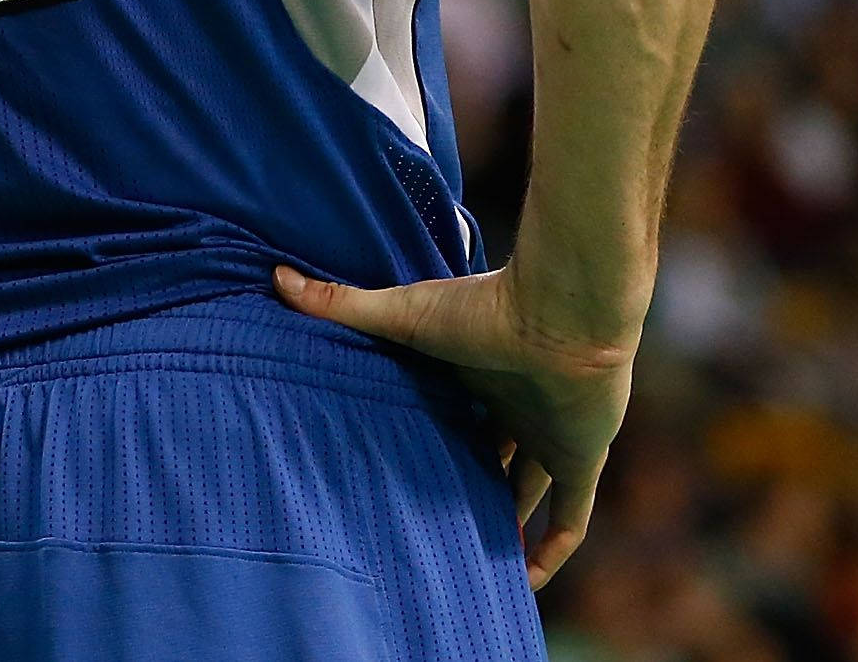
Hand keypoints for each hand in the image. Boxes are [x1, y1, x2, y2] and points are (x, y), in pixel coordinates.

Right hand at [275, 263, 633, 588]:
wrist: (564, 315)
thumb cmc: (485, 307)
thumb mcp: (404, 314)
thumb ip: (343, 305)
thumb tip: (276, 277)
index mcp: (476, 371)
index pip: (453, 412)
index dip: (432, 437)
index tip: (397, 465)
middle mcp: (515, 404)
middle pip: (489, 453)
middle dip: (465, 483)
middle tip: (429, 521)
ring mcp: (552, 434)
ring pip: (528, 490)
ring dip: (508, 522)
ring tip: (471, 558)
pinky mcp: (581, 458)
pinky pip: (571, 518)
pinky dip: (553, 549)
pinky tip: (528, 580)